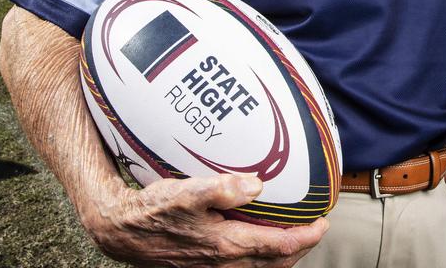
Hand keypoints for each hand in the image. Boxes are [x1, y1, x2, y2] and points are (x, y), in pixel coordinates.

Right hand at [81, 173, 328, 266]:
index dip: (306, 237)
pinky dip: (260, 258)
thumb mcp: (187, 192)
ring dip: (281, 256)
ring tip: (293, 238)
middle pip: (274, 263)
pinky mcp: (202, 266)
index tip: (323, 223)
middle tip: (315, 230)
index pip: (279, 246)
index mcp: (226, 246)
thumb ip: (223, 188)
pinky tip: (257, 243)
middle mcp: (222, 263)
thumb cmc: (153, 209)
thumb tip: (258, 186)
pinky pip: (242, 267)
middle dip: (299, 249)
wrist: (121, 230)